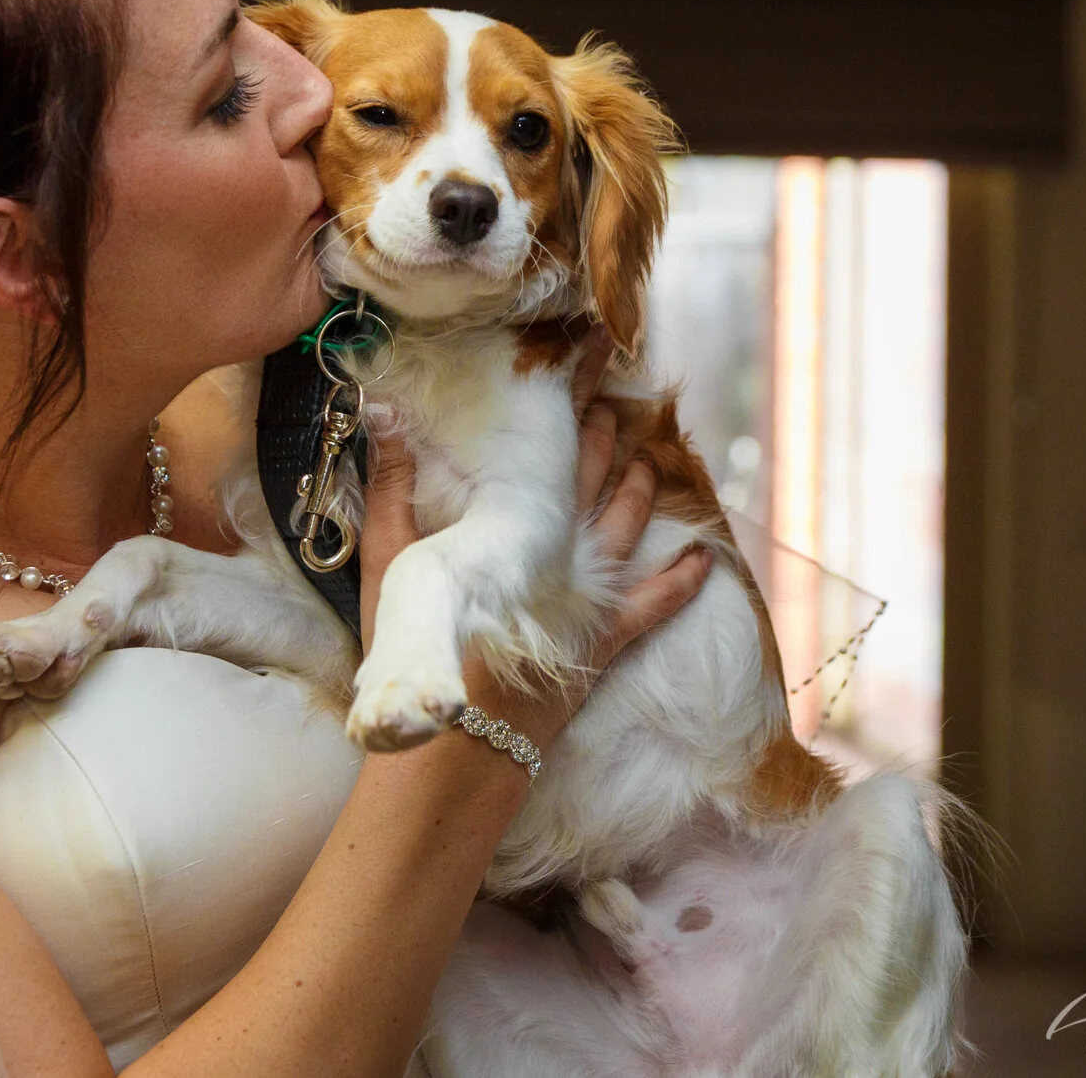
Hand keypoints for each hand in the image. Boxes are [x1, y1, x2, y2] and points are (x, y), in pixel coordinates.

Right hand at [356, 326, 713, 754]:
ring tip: (646, 456)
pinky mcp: (604, 638)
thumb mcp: (390, 559)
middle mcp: (561, 544)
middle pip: (592, 472)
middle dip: (603, 429)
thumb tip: (382, 413)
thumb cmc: (417, 647)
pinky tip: (702, 559)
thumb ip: (391, 484)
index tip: (588, 346)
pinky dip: (681, 580)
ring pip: (627, 524)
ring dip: (639, 487)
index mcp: (514, 517)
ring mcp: (589, 590)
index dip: (570, 391)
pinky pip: (655, 604)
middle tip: (612, 391)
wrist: (457, 737)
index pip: (550, 440)